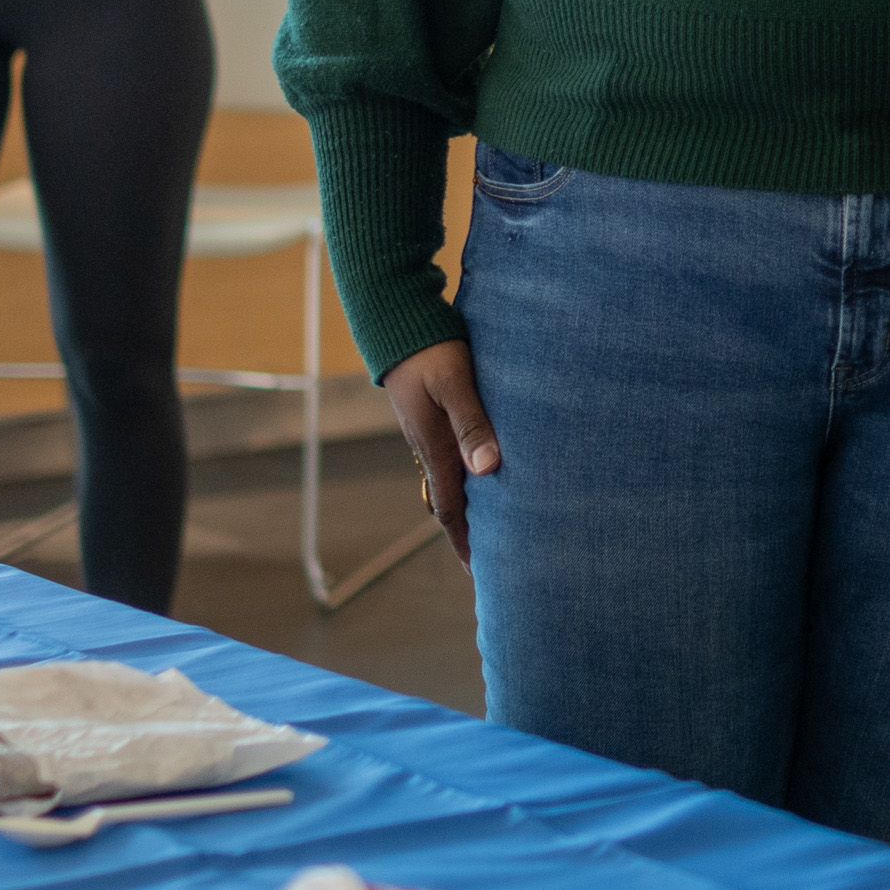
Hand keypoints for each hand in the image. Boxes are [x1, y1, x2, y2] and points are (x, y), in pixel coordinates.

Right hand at [380, 338, 500, 563]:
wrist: (397, 319)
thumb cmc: (430, 348)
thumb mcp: (455, 383)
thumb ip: (472, 423)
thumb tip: (488, 469)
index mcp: (434, 445)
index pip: (451, 506)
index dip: (464, 539)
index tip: (480, 571)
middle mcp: (429, 444)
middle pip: (449, 500)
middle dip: (468, 530)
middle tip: (492, 558)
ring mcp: (427, 430)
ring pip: (450, 479)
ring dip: (468, 504)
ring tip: (492, 523)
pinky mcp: (431, 415)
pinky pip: (449, 457)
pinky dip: (465, 476)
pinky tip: (481, 473)